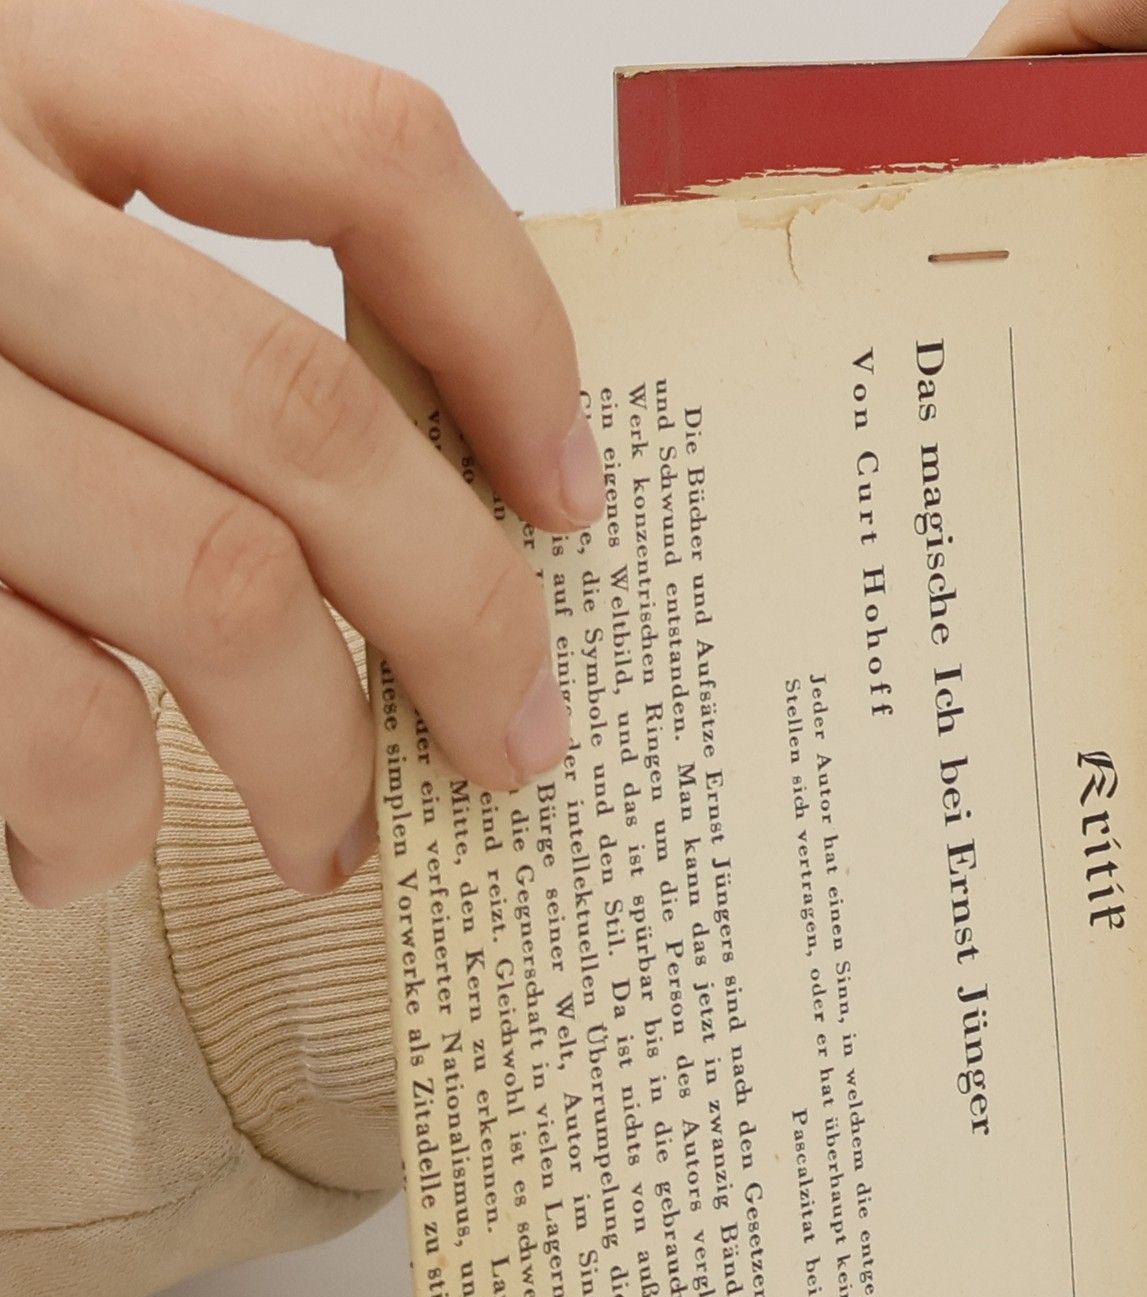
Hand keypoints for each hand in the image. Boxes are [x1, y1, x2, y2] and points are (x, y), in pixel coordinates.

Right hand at [0, 0, 597, 909]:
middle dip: (466, 615)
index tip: (572, 496)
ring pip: (213, 582)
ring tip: (336, 840)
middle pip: (316, 418)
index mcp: (26, 68)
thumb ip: (167, 299)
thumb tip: (438, 486)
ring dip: (316, 753)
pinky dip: (103, 812)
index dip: (510, 336)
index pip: (361, 156)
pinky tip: (95, 848)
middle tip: (519, 744)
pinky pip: (43, 709)